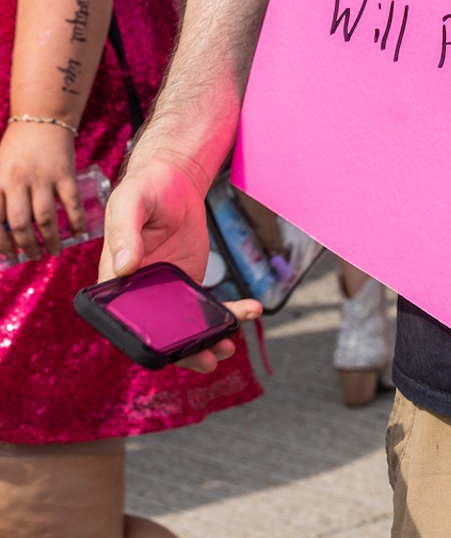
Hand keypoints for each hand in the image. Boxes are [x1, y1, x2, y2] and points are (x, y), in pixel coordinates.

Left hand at [0, 124, 82, 261]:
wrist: (42, 120)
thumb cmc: (16, 150)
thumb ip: (0, 198)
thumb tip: (5, 234)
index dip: (1, 244)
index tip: (10, 256)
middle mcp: (17, 180)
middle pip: (19, 224)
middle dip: (26, 246)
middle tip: (33, 256)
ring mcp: (42, 177)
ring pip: (44, 218)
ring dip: (50, 240)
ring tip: (54, 251)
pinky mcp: (65, 173)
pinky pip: (71, 204)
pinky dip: (76, 222)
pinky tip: (78, 233)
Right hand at [100, 141, 256, 371]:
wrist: (173, 178)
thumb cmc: (144, 189)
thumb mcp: (130, 203)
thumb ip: (125, 233)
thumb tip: (123, 267)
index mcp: (115, 280)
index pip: (124, 321)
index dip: (143, 341)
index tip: (167, 352)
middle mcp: (139, 292)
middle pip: (157, 332)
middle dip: (182, 351)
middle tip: (208, 358)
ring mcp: (166, 291)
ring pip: (185, 325)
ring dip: (207, 340)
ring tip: (229, 346)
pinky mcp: (190, 282)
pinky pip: (206, 306)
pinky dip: (227, 313)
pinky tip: (248, 311)